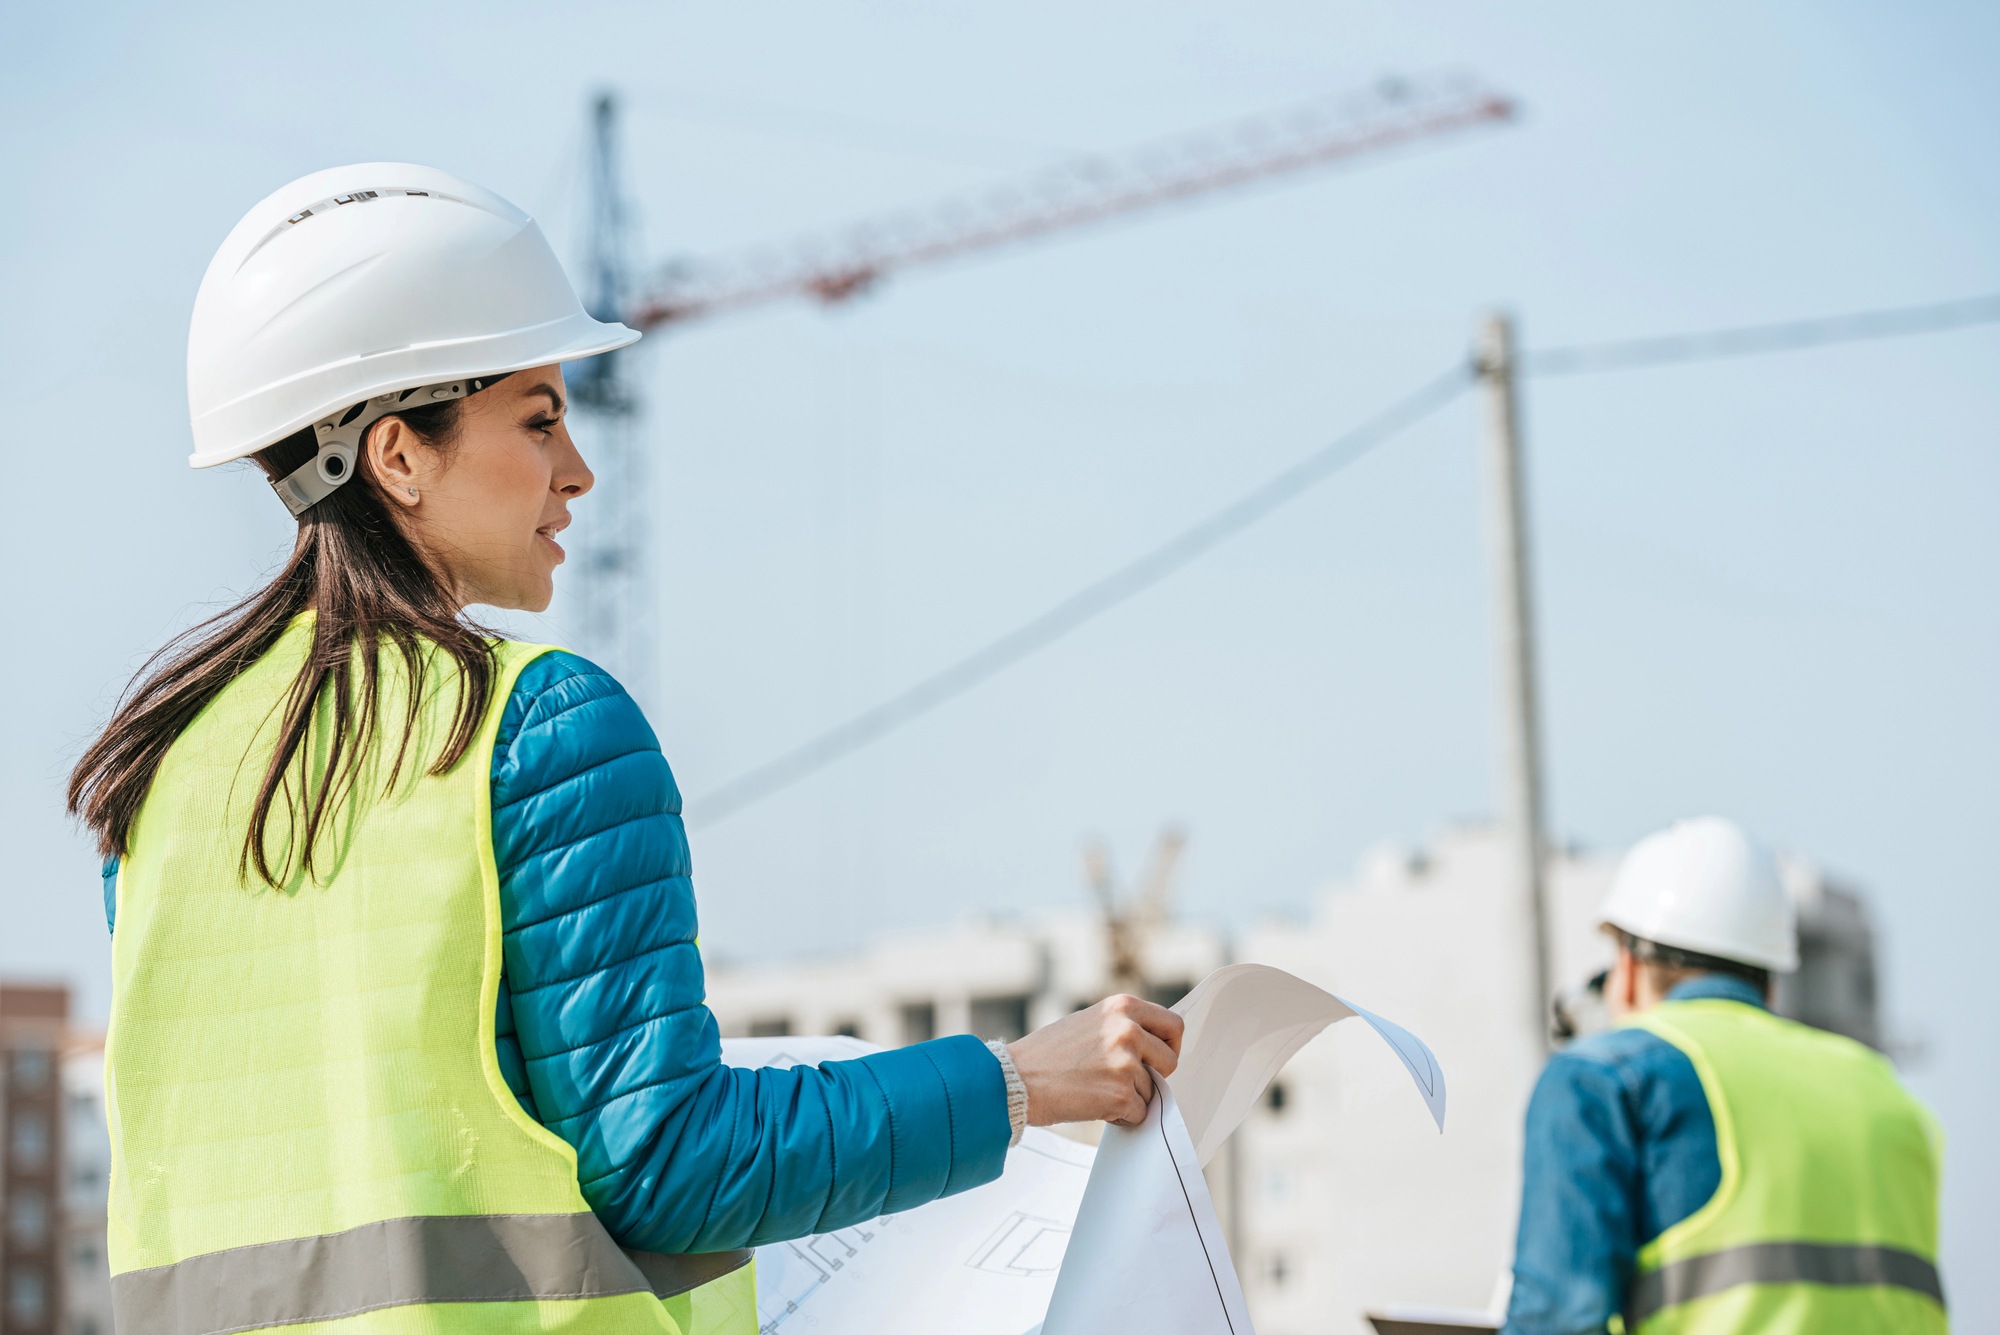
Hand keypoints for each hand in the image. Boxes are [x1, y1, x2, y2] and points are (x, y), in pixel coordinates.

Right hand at [1006, 994, 1184, 1126]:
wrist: (1015, 1080)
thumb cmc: (1047, 1054)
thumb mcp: (1089, 1022)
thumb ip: (1122, 1027)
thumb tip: (1154, 1046)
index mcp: (1122, 1007)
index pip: (1173, 1025)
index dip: (1169, 1046)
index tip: (1159, 1058)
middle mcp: (1128, 1030)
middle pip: (1170, 1061)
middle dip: (1155, 1076)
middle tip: (1128, 1082)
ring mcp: (1126, 1063)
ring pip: (1151, 1091)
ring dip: (1129, 1097)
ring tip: (1095, 1090)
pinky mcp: (1121, 1094)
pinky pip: (1139, 1113)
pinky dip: (1121, 1116)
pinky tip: (1093, 1105)